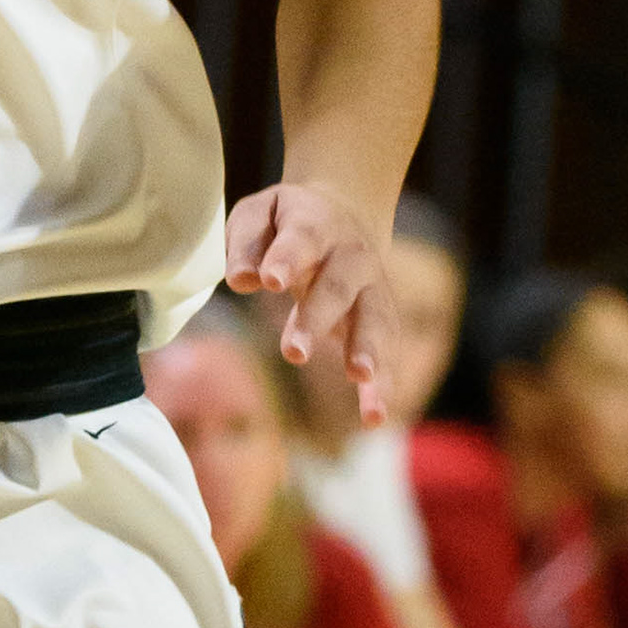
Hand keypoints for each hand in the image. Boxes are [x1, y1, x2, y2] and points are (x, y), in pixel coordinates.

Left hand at [226, 180, 390, 423]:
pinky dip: (383, 384)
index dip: (286, 259)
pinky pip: (387, 352)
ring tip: (360, 378)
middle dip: (317, 318)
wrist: (346, 211)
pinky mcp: (382, 318)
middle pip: (337, 286)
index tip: (271, 281)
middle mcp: (351, 255)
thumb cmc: (287, 221)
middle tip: (294, 353)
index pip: (301, 239)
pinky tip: (374, 416)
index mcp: (314, 224)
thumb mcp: (258, 215)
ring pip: (374, 318)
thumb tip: (241, 280)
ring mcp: (373, 287)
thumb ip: (245, 243)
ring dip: (368, 349)